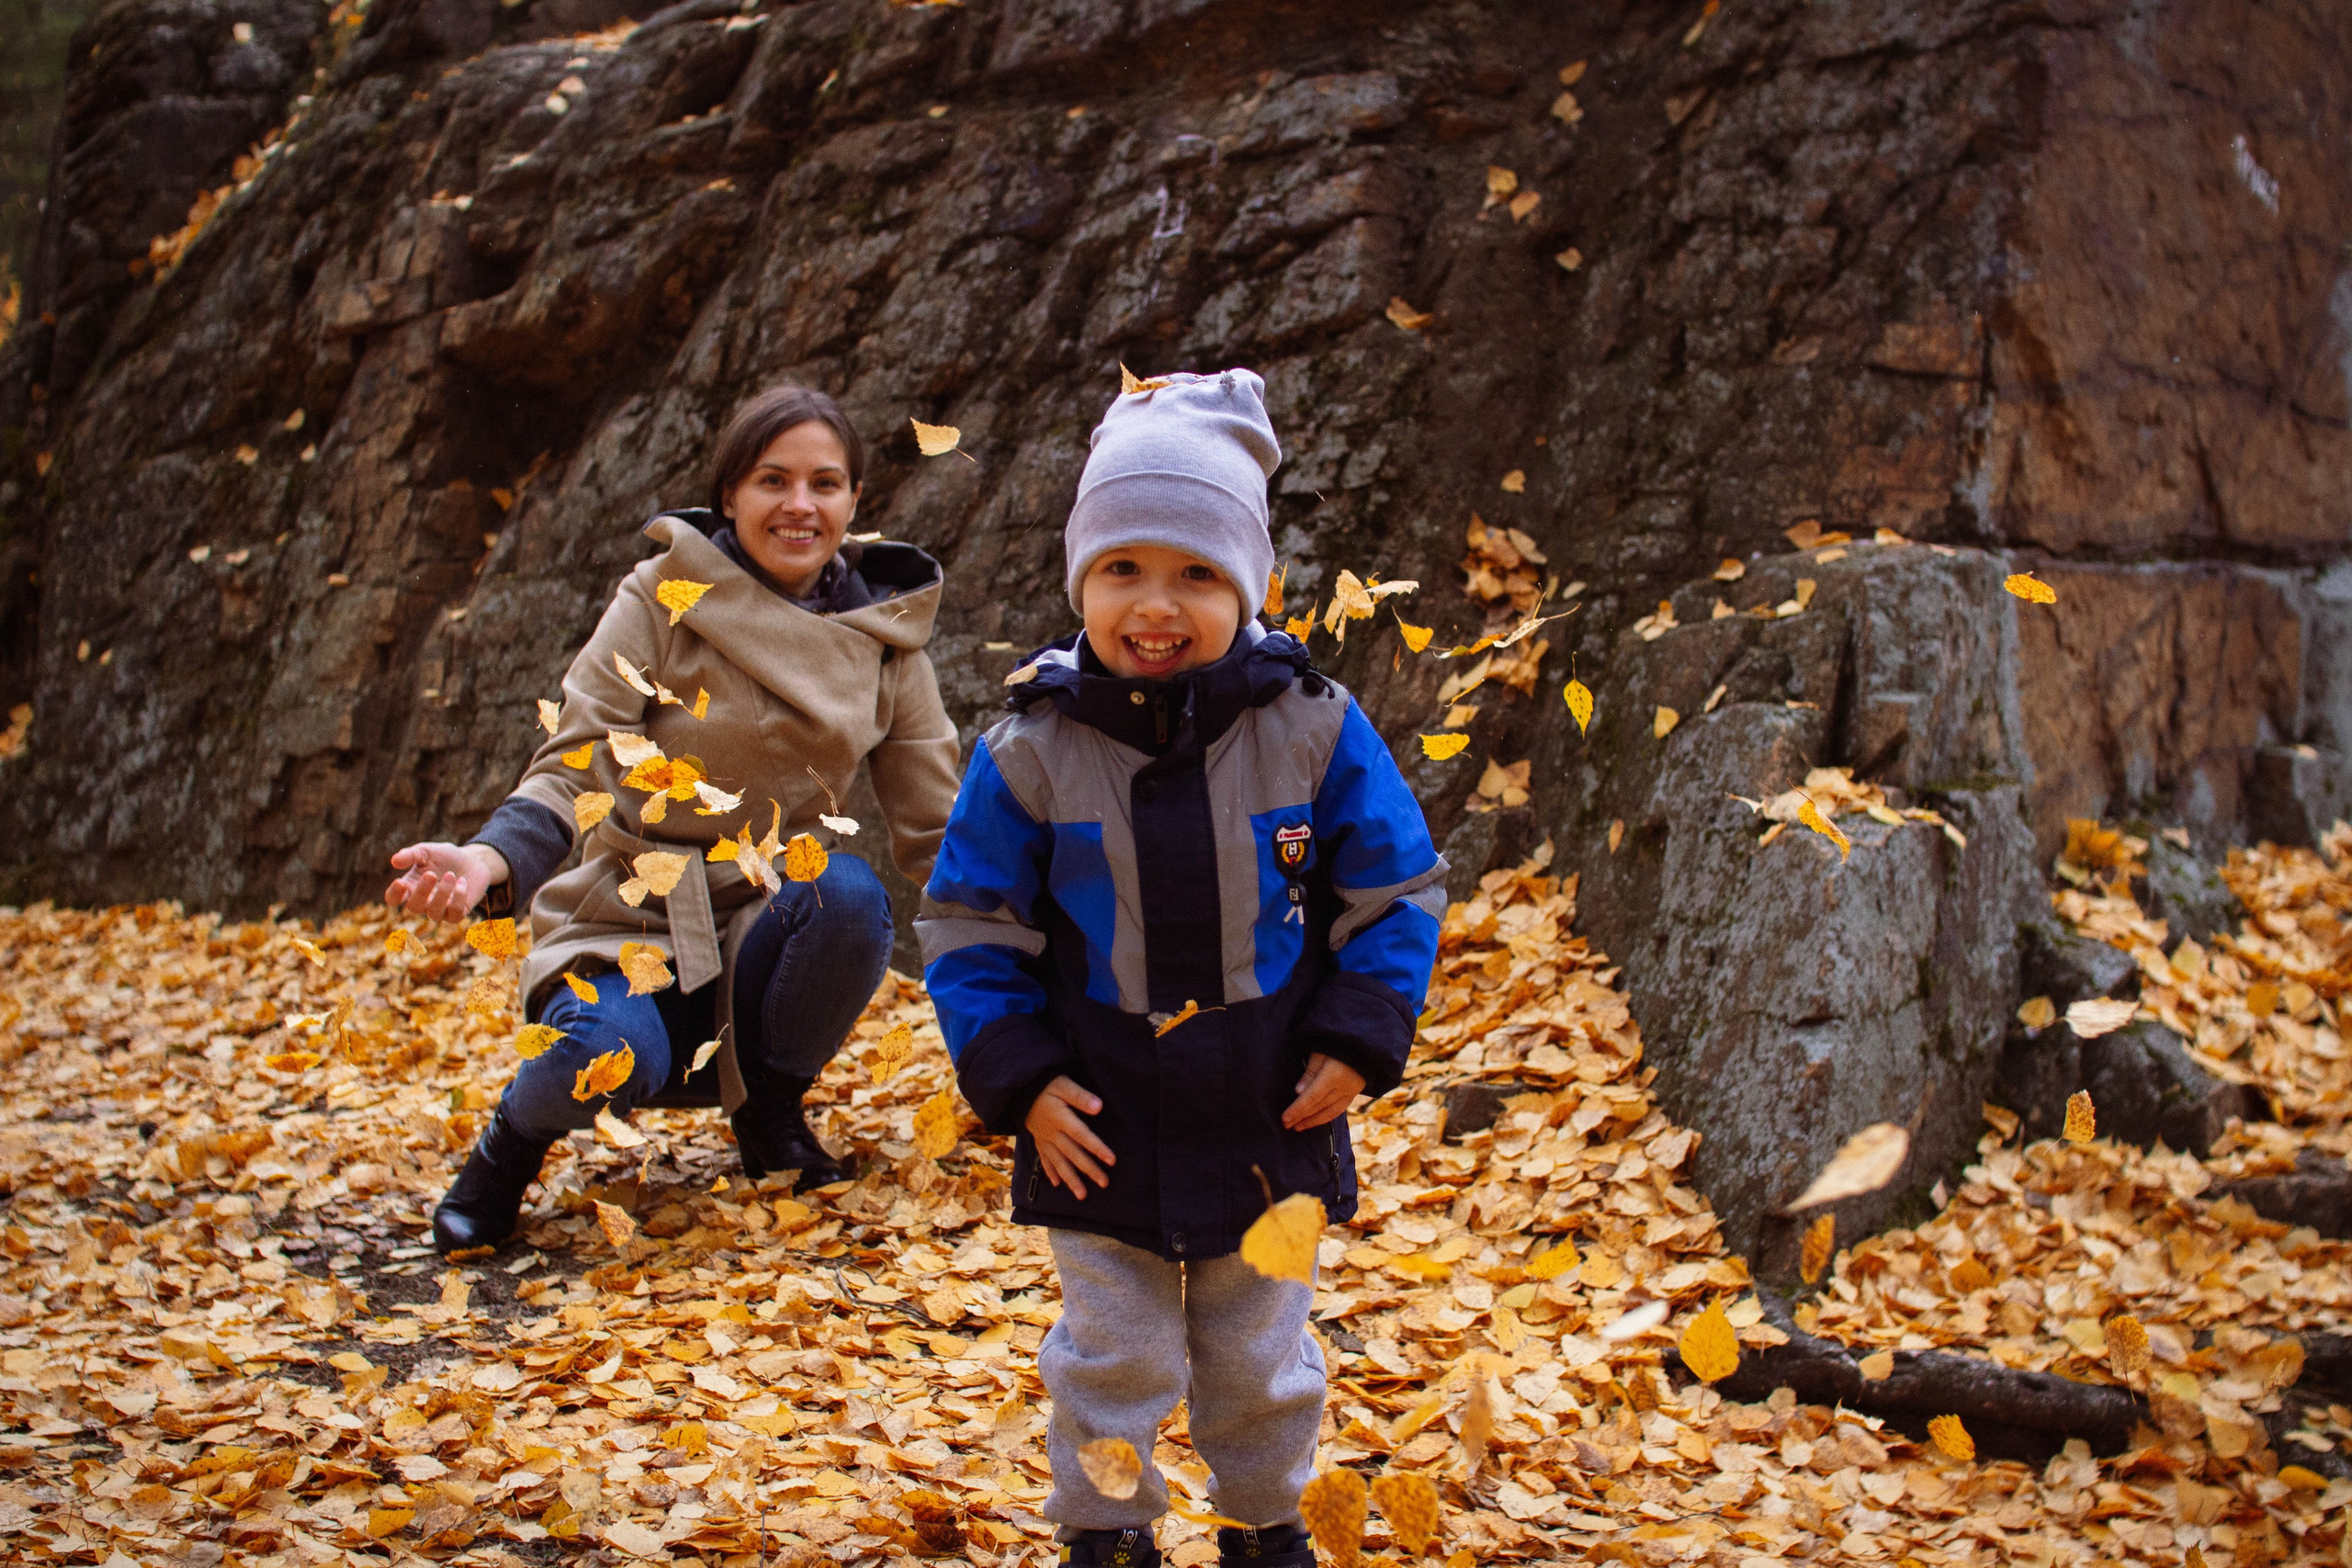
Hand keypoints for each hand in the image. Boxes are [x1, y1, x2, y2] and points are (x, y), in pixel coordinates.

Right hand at [385, 842, 506, 924]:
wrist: (473, 860)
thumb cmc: (445, 857)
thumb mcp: (427, 851)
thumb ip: (411, 854)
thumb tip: (394, 861)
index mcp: (410, 886)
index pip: (393, 898)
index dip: (394, 894)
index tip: (400, 882)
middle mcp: (422, 902)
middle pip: (414, 907)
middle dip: (422, 891)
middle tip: (431, 874)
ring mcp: (439, 910)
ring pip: (434, 913)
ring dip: (443, 893)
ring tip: (451, 874)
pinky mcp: (457, 913)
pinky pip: (455, 914)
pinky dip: (459, 897)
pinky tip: (463, 881)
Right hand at [1025, 1075, 1113, 1199]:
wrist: (1019, 1090)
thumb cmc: (1045, 1084)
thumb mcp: (1063, 1084)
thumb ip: (1080, 1096)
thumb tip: (1099, 1107)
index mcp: (1061, 1119)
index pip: (1082, 1136)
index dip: (1097, 1148)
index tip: (1112, 1160)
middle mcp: (1053, 1133)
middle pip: (1073, 1154)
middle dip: (1089, 1170)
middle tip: (1104, 1183)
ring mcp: (1044, 1140)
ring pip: (1059, 1162)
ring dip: (1071, 1179)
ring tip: (1082, 1195)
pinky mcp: (1038, 1141)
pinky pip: (1044, 1160)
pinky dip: (1051, 1172)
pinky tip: (1058, 1184)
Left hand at [1282, 1052, 1364, 1130]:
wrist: (1364, 1044)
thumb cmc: (1338, 1043)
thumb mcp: (1320, 1051)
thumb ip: (1310, 1072)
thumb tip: (1299, 1092)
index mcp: (1333, 1075)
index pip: (1311, 1097)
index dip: (1297, 1109)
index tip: (1285, 1118)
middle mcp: (1342, 1088)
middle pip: (1318, 1107)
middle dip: (1301, 1117)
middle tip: (1286, 1125)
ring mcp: (1350, 1092)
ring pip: (1329, 1112)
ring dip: (1313, 1121)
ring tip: (1299, 1127)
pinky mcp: (1354, 1093)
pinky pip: (1339, 1110)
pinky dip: (1326, 1117)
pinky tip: (1317, 1120)